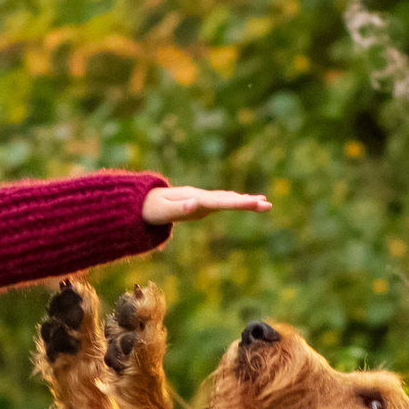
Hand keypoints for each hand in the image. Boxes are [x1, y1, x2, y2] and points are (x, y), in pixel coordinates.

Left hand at [142, 185, 271, 225]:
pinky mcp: (198, 203)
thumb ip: (179, 209)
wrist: (140, 202)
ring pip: (226, 199)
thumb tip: (196, 203)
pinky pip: (221, 202)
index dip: (238, 203)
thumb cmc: (150, 209)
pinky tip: (245, 202)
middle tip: (268, 204)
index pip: (220, 202)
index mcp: (194, 198)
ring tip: (263, 202)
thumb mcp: (162, 211)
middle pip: (227, 199)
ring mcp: (200, 199)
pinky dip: (235, 202)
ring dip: (244, 201)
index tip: (255, 203)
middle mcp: (200, 196)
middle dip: (247, 202)